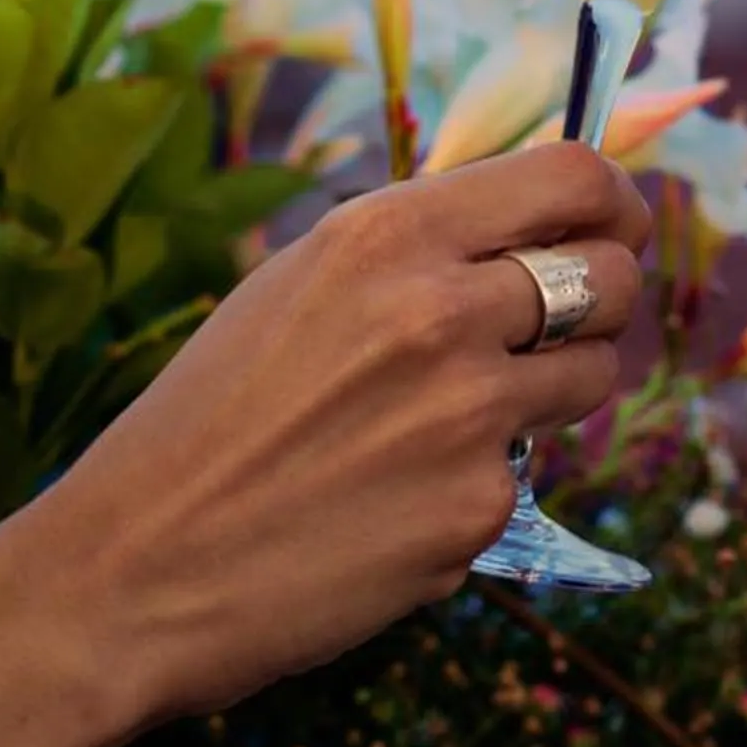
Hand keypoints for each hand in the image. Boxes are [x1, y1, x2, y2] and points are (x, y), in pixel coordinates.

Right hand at [6, 140, 648, 730]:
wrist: (129, 569)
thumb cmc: (208, 418)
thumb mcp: (302, 282)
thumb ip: (419, 249)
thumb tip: (535, 224)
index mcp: (390, 235)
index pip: (575, 176)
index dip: (616, 201)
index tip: (617, 226)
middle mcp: (442, 310)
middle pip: (612, 275)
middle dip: (605, 298)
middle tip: (561, 329)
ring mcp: (470, 415)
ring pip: (591, 375)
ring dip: (553, 390)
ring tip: (455, 418)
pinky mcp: (480, 509)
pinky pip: (525, 474)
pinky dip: (479, 483)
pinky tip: (394, 502)